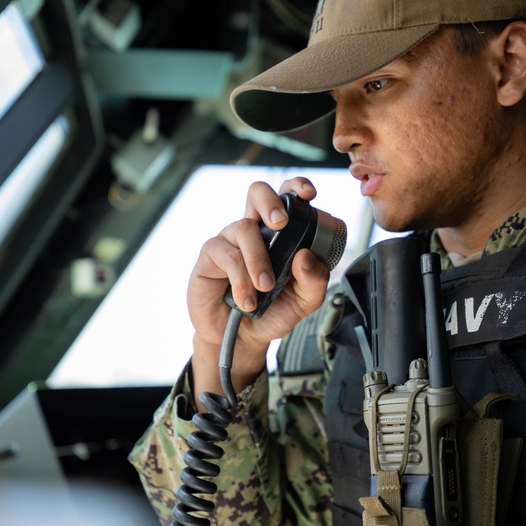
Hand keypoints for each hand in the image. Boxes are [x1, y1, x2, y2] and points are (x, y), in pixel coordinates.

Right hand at [187, 177, 330, 404]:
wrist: (242, 339)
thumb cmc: (274, 312)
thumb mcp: (305, 301)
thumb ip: (314, 280)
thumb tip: (306, 256)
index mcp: (281, 232)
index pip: (287, 197)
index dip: (296, 187)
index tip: (309, 194)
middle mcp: (255, 230)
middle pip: (257, 192)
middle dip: (270, 201)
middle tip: (282, 223)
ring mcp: (230, 240)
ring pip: (244, 228)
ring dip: (259, 259)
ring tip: (266, 287)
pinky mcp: (210, 256)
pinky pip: (227, 255)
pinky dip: (241, 279)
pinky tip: (247, 300)